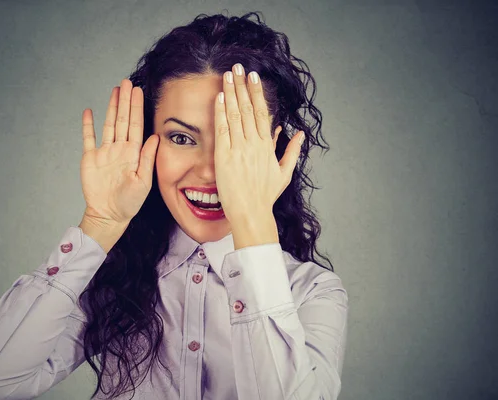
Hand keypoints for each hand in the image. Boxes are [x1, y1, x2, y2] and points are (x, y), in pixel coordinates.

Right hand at [80, 79, 159, 224]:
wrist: (109, 215)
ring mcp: (104, 152)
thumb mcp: (143, 181)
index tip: (139, 92)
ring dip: (111, 107)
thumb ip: (148, 158)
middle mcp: (120, 149)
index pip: (136, 125)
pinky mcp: (90, 158)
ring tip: (115, 90)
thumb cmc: (129, 202)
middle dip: (125, 101)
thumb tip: (155, 137)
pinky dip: (88, 125)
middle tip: (127, 82)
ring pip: (108, 124)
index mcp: (133, 153)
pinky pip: (88, 138)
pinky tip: (89, 111)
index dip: (137, 108)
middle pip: (123, 120)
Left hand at [214, 64, 304, 223]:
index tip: (254, 77)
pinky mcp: (225, 156)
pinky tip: (220, 97)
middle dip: (243, 86)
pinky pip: (222, 130)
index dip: (257, 92)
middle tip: (239, 67)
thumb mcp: (284, 173)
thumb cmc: (265, 196)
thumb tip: (300, 134)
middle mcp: (254, 144)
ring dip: (231, 92)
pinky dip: (221, 112)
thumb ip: (292, 151)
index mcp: (267, 146)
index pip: (262, 113)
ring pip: (236, 115)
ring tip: (228, 75)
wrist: (251, 213)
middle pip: (249, 108)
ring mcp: (239, 149)